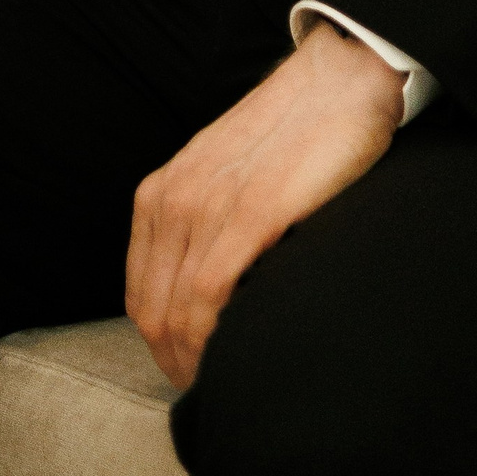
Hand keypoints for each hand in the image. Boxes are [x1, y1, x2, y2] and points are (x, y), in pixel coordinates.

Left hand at [125, 22, 402, 388]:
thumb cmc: (291, 137)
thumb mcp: (227, 180)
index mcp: (161, 194)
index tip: (191, 373)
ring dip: (196, 362)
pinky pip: (211, 294)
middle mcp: (173, 199)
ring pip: (176, 312)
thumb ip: (207, 226)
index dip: (161, 345)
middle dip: (175, 365)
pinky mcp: (253, 212)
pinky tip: (240, 356)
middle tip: (212, 394)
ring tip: (227, 387)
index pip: (140, 295)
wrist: (337, 81)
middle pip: (151, 313)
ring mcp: (209, 205)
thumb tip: (208, 297)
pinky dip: (217, 338)